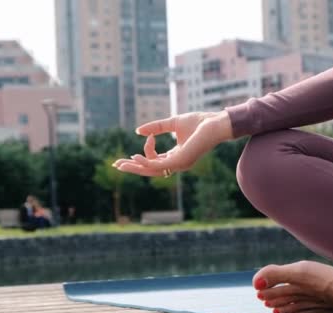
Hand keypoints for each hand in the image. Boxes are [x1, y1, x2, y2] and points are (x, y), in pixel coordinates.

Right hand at [113, 111, 233, 176]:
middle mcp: (178, 163)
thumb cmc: (200, 122)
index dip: (145, 151)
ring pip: (152, 170)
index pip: (155, 161)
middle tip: (116, 165)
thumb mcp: (173, 122)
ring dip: (135, 167)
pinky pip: (159, 164)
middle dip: (133, 168)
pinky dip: (145, 161)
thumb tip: (138, 131)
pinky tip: (135, 156)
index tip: (148, 136)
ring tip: (121, 163)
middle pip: (151, 170)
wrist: (216, 122)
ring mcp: (179, 164)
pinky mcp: (181, 161)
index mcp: (177, 156)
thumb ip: (156, 127)